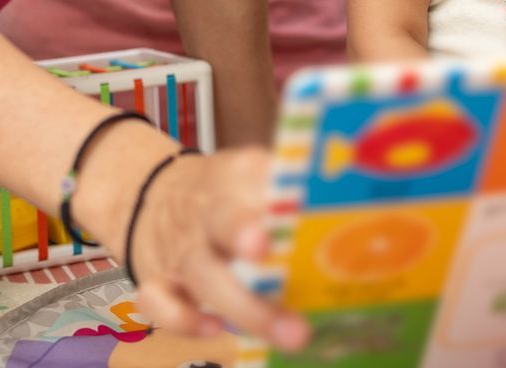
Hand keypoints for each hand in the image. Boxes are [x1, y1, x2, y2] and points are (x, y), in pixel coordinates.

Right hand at [125, 146, 309, 350]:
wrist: (154, 195)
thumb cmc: (221, 193)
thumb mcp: (251, 173)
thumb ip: (291, 187)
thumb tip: (351, 205)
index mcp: (234, 179)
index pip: (251, 180)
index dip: (271, 198)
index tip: (283, 223)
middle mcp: (206, 214)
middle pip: (225, 226)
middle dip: (247, 240)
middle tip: (276, 265)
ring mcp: (180, 249)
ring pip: (204, 276)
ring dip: (244, 307)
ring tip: (288, 333)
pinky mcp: (157, 279)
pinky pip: (159, 302)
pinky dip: (183, 320)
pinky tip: (214, 329)